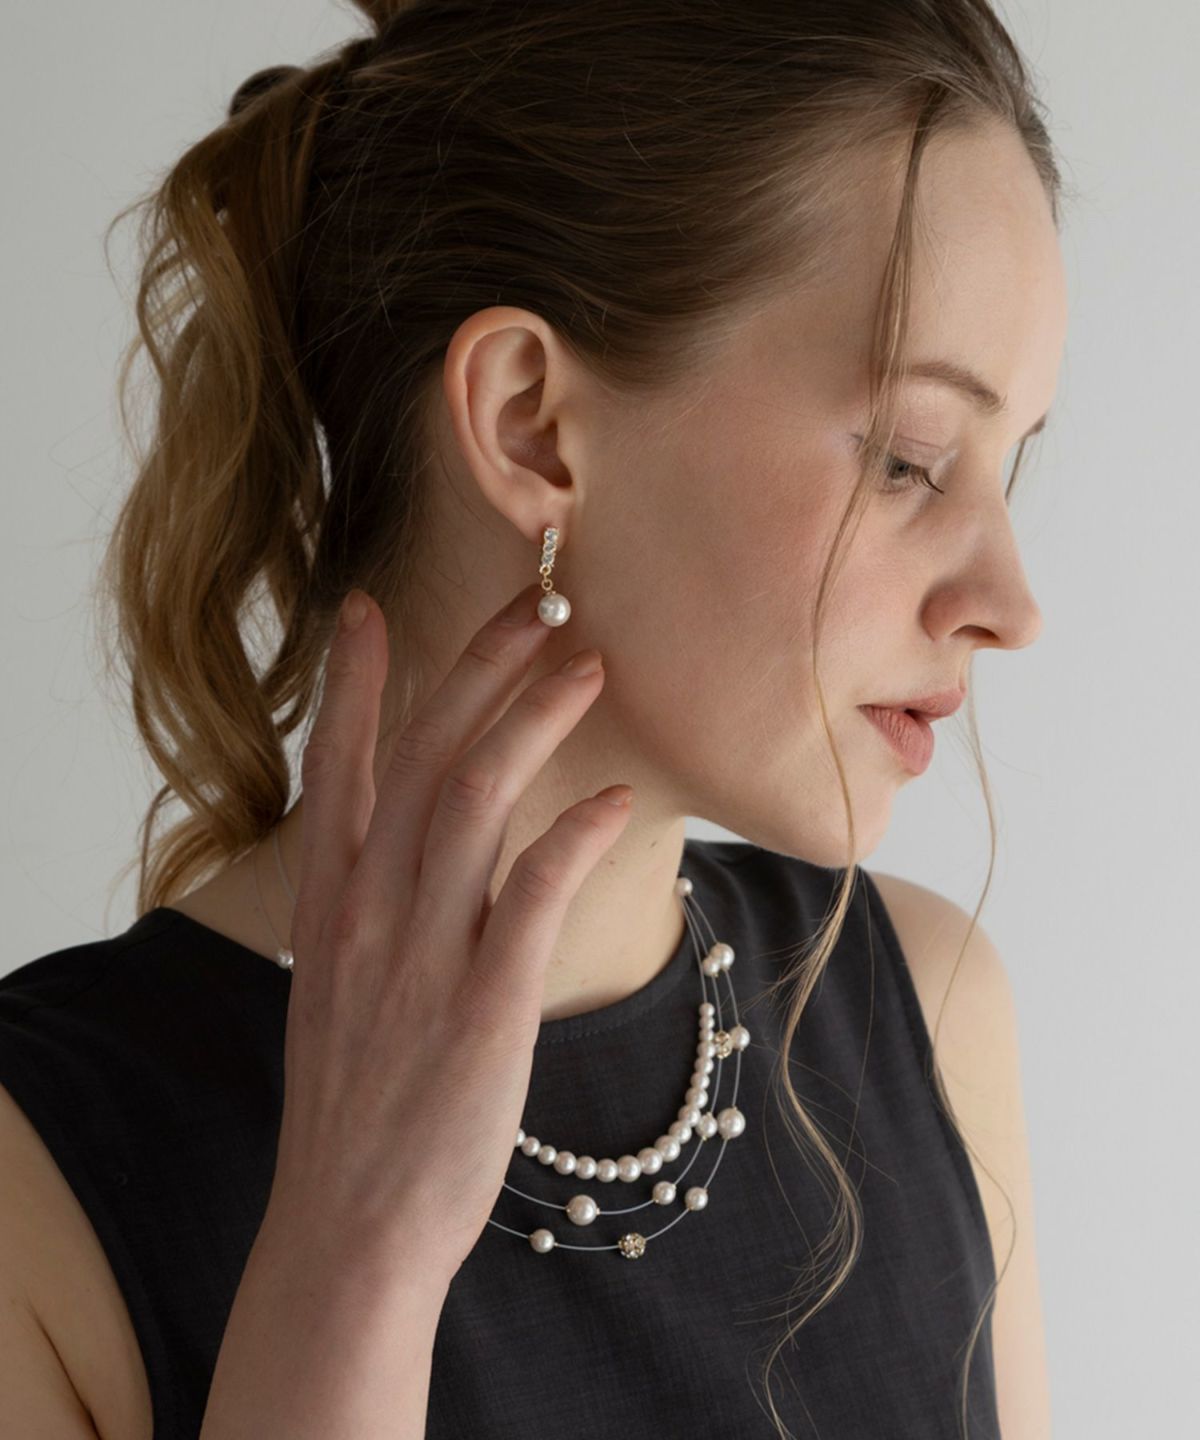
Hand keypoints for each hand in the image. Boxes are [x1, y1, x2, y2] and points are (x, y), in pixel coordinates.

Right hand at [268, 582, 632, 1283]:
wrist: (351, 1229)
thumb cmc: (359, 1107)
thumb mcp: (339, 990)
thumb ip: (374, 911)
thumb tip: (424, 851)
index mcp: (328, 908)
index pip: (337, 767)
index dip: (353, 683)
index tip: (367, 608)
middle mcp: (367, 915)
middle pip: (422, 757)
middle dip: (478, 666)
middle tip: (538, 600)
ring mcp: (421, 958)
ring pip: (473, 800)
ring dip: (532, 720)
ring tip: (588, 664)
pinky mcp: (482, 1009)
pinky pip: (532, 896)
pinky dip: (575, 837)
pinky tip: (618, 802)